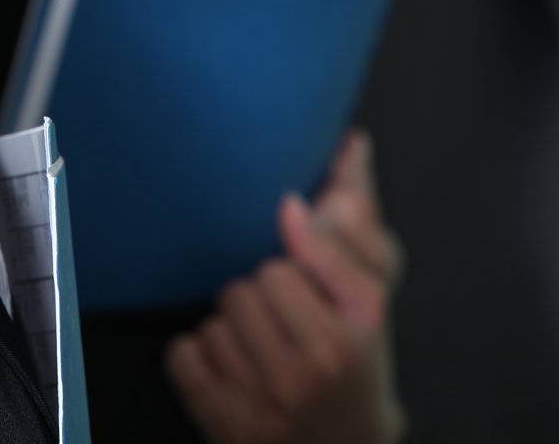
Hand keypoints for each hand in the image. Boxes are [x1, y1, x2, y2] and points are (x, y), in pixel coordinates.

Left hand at [165, 131, 404, 443]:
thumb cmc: (357, 352)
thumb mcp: (373, 288)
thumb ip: (360, 214)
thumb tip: (350, 142)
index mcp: (363, 320)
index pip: (303, 240)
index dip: (292, 231)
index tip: (286, 215)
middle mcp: (322, 362)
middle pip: (254, 278)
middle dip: (264, 290)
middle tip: (287, 315)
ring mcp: (276, 401)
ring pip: (218, 315)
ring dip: (232, 326)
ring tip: (263, 346)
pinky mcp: (232, 426)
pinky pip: (185, 354)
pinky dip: (199, 359)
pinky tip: (233, 372)